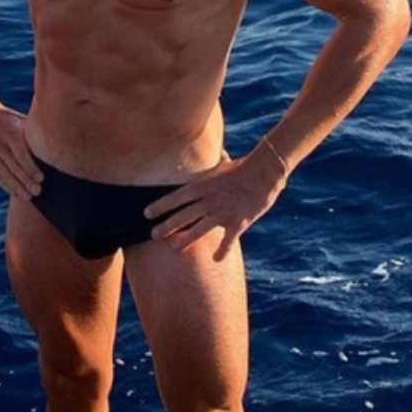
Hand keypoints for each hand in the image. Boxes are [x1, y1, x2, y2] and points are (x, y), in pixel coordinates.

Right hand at [0, 104, 42, 198]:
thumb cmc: (8, 117)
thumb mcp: (20, 120)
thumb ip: (33, 132)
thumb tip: (54, 142)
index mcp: (10, 134)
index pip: (21, 155)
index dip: (31, 168)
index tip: (41, 179)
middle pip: (14, 167)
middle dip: (26, 181)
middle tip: (38, 192)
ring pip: (4, 174)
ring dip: (17, 187)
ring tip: (28, 197)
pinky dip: (6, 185)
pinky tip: (15, 192)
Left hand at [144, 152, 286, 261]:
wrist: (265, 172)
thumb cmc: (244, 166)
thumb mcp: (225, 163)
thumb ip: (217, 161)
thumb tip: (218, 152)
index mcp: (202, 186)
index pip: (175, 198)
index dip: (159, 206)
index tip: (146, 214)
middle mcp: (208, 201)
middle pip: (182, 216)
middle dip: (166, 227)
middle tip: (153, 235)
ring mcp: (222, 213)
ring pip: (198, 231)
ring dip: (184, 240)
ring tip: (174, 248)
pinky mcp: (238, 223)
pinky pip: (227, 241)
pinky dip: (222, 252)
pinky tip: (215, 259)